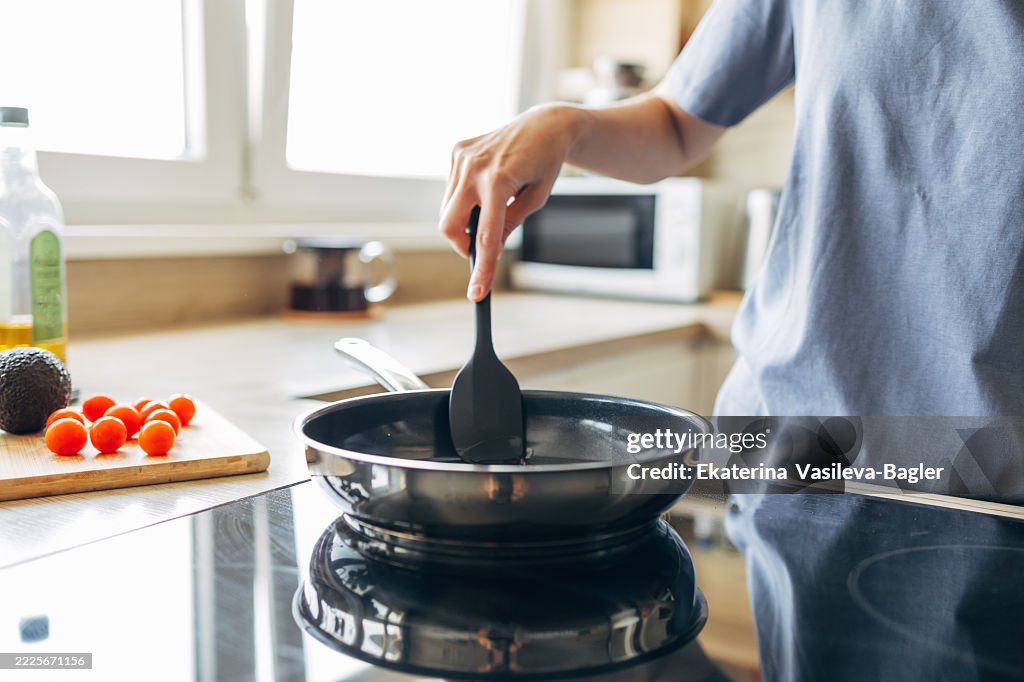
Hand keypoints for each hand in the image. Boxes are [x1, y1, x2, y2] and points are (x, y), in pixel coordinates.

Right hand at [439, 104, 584, 300]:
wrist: (544, 125)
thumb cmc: (545, 164)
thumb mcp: (535, 200)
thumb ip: (509, 224)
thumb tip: (487, 249)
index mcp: (500, 180)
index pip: (486, 236)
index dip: (481, 269)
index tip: (477, 294)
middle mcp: (475, 167)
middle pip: (449, 225)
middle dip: (461, 245)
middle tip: (479, 250)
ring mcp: (462, 157)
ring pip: (448, 209)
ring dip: (465, 219)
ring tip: (492, 206)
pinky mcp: (457, 150)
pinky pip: (452, 189)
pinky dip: (465, 198)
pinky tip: (486, 185)